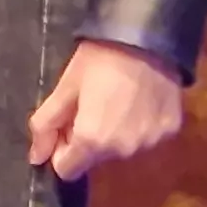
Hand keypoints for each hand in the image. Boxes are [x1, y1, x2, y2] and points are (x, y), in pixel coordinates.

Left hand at [26, 39, 184, 179]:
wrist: (146, 36)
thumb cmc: (100, 58)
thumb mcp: (66, 87)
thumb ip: (46, 125)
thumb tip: (36, 158)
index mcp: (93, 142)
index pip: (67, 170)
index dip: (62, 148)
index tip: (68, 123)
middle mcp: (123, 151)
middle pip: (95, 159)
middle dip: (88, 139)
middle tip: (93, 104)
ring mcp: (150, 143)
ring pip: (121, 150)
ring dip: (115, 134)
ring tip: (117, 100)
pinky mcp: (170, 132)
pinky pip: (146, 138)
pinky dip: (139, 125)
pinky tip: (139, 100)